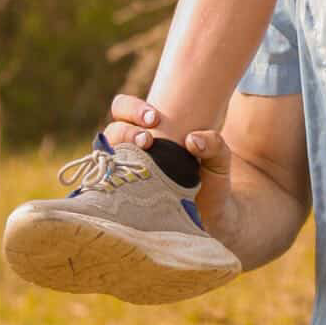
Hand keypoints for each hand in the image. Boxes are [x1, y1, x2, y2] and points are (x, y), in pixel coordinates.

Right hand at [105, 94, 233, 225]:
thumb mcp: (219, 157)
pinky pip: (106, 187)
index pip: (124, 109)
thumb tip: (192, 140)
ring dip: (118, 154)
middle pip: (112, 129)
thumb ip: (214, 143)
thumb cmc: (212, 179)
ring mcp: (126, 175)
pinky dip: (111, 181)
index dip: (132, 109)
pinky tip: (125, 183)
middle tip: (147, 139)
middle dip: (126, 130)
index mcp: (150, 133)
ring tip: (141, 158)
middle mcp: (133, 151)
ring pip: (106, 156)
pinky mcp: (125, 199)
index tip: (154, 119)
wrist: (213, 215)